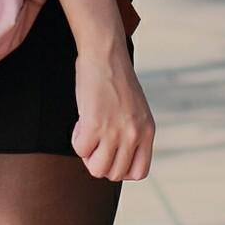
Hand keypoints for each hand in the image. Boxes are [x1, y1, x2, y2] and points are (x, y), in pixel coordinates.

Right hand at [71, 38, 154, 180]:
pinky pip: (80, 150)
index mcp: (147, 131)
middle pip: (114, 174)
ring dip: (88, 155)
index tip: (111, 154)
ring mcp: (115, 131)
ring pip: (97, 169)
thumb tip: (116, 158)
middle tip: (95, 140)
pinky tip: (80, 123)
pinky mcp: (95, 124)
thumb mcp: (135, 109)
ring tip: (87, 133)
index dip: (121, 168)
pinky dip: (76, 139)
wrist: (105, 51)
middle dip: (100, 161)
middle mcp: (134, 134)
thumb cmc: (115, 76)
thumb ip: (132, 132)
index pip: (139, 172)